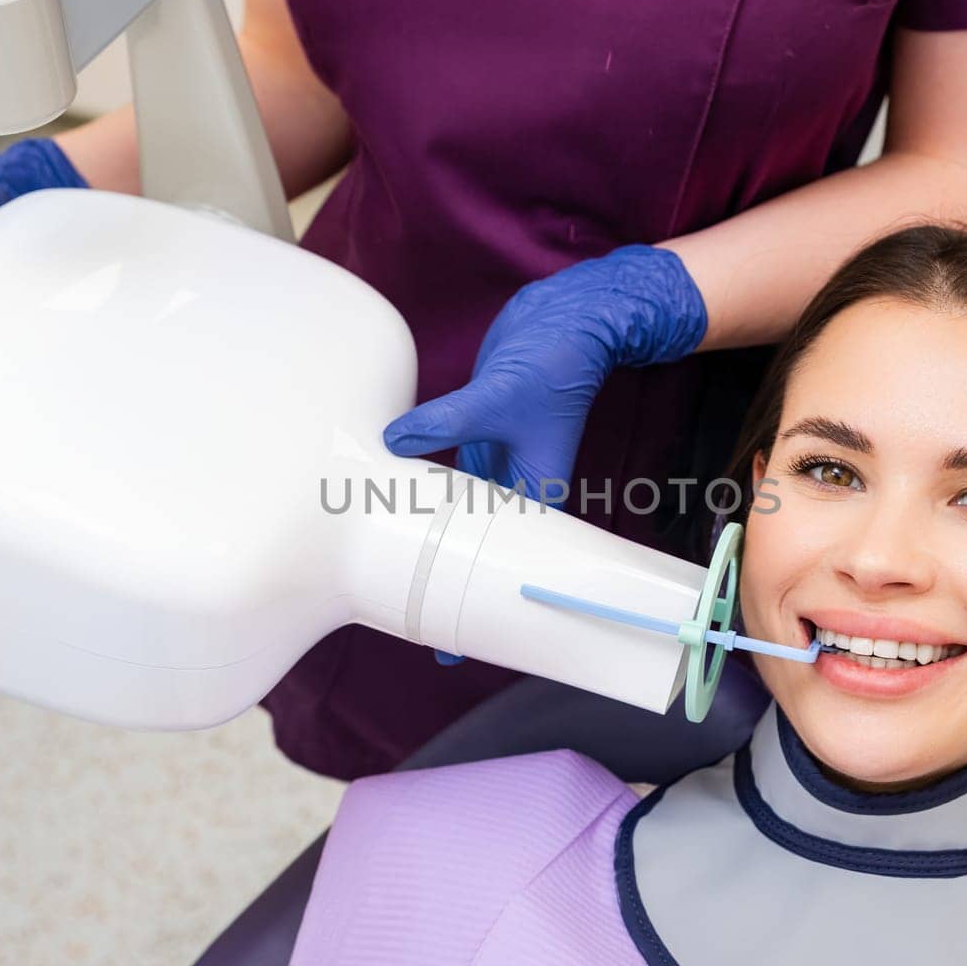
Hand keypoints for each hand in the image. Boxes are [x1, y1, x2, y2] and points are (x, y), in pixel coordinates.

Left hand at [382, 245, 706, 664]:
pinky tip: (395, 490)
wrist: (573, 316)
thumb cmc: (556, 362)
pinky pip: (447, 463)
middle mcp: (516, 480)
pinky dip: (424, 478)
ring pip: (459, 507)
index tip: (460, 649)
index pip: (508, 564)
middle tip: (415, 619)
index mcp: (535, 489)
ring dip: (432, 528)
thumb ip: (444, 420)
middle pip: (480, 545)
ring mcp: (497, 453)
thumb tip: (392, 441)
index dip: (484, 606)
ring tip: (399, 564)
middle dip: (451, 579)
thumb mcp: (499, 396)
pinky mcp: (480, 423)